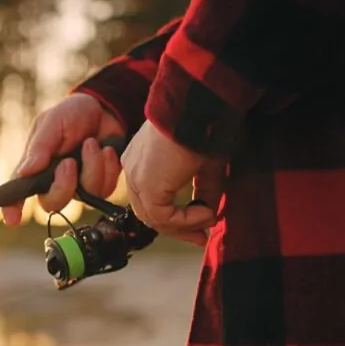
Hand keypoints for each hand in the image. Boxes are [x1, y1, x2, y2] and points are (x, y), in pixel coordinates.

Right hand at [1, 93, 124, 225]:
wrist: (105, 109)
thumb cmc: (72, 114)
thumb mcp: (52, 122)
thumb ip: (40, 147)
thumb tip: (24, 172)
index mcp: (36, 166)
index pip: (18, 191)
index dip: (12, 207)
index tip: (12, 219)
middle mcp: (54, 180)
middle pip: (53, 203)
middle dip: (63, 186)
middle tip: (70, 162)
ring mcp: (78, 185)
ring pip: (84, 196)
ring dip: (91, 167)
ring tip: (92, 143)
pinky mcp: (100, 184)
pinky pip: (104, 189)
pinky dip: (107, 166)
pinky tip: (106, 149)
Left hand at [121, 120, 217, 245]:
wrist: (199, 108)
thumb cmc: (205, 127)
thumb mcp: (206, 165)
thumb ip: (204, 191)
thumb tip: (210, 216)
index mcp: (141, 161)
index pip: (150, 198)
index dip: (173, 217)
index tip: (199, 224)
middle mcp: (133, 169)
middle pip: (148, 212)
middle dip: (176, 229)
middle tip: (201, 238)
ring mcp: (137, 178)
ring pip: (154, 218)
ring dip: (184, 226)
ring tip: (208, 221)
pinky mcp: (147, 186)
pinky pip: (163, 217)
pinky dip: (186, 221)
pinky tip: (206, 213)